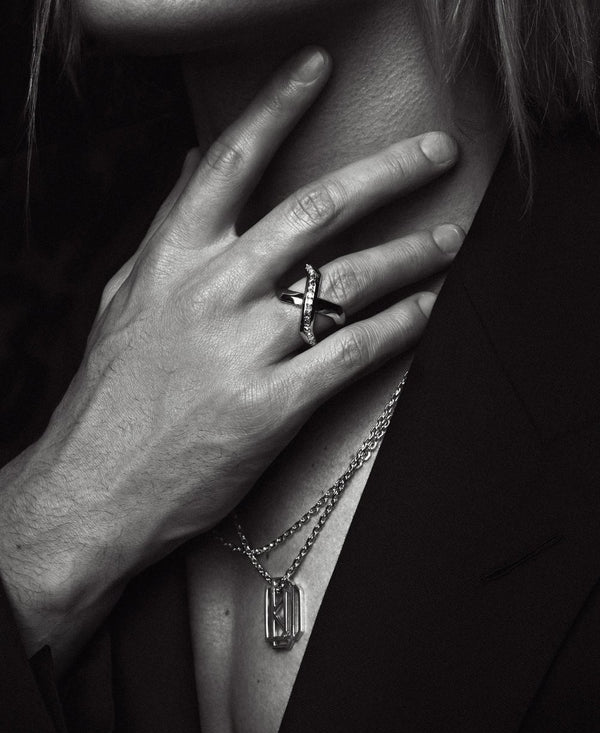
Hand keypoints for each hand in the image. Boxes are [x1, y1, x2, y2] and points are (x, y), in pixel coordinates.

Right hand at [0, 48, 461, 668]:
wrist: (92, 488)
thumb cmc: (109, 396)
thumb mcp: (126, 299)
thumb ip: (167, 229)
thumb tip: (195, 163)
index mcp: (172, 258)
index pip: (233, 157)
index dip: (280, 103)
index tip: (320, 68)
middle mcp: (212, 290)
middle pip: (317, 207)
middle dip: (390, 171)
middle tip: (437, 151)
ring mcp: (244, 348)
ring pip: (350, 278)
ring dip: (412, 252)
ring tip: (450, 237)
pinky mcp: (272, 406)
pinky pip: (353, 350)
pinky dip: (401, 325)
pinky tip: (428, 308)